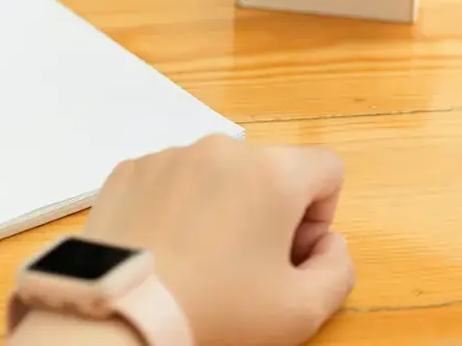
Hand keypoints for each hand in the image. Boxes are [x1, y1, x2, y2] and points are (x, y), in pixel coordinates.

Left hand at [81, 136, 353, 345]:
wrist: (122, 312)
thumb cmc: (217, 311)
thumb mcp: (303, 311)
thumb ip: (339, 269)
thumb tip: (329, 243)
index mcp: (273, 171)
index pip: (326, 169)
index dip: (320, 215)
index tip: (292, 255)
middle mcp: (222, 148)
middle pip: (269, 170)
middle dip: (270, 211)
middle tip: (248, 265)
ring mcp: (170, 154)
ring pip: (218, 173)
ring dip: (222, 206)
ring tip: (200, 261)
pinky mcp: (130, 169)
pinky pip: (171, 180)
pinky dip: (176, 207)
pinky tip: (166, 250)